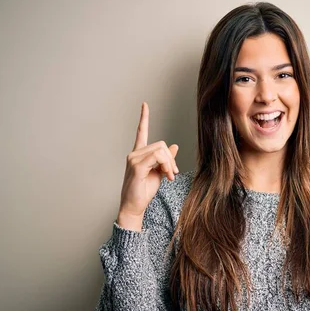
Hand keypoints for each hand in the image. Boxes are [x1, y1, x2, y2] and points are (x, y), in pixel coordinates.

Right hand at [117, 102, 178, 227]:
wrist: (134, 206)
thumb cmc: (143, 190)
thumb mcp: (159, 173)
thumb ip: (165, 159)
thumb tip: (175, 146)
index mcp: (139, 154)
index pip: (141, 132)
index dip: (143, 118)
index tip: (144, 105)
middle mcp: (134, 154)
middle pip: (161, 144)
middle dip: (171, 158)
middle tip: (172, 174)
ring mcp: (133, 159)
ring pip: (160, 150)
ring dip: (169, 163)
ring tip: (169, 176)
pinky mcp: (136, 167)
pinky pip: (156, 158)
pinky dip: (165, 166)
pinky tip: (165, 176)